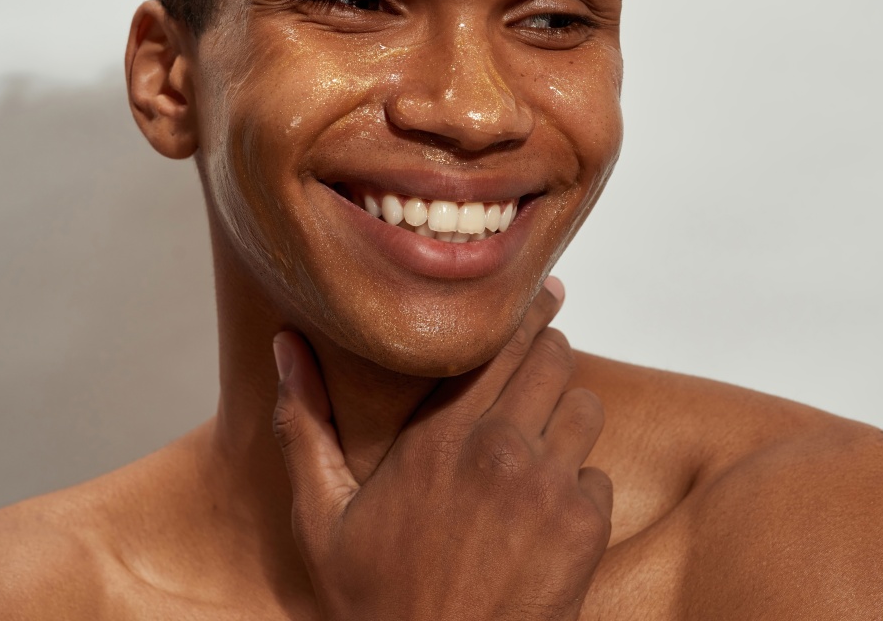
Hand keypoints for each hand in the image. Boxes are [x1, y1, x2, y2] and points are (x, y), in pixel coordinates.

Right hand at [272, 277, 610, 620]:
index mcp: (441, 435)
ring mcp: (549, 487)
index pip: (502, 341)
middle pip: (553, 357)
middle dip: (547, 352)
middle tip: (538, 357)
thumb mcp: (321, 515)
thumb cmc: (375, 601)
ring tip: (541, 432)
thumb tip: (284, 345)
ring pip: (584, 406)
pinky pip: (598, 474)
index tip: (536, 292)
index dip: (525, 312)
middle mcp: (502, 448)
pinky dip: (580, 481)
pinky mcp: (583, 529)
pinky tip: (548, 506)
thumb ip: (304, 423)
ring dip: (566, 413)